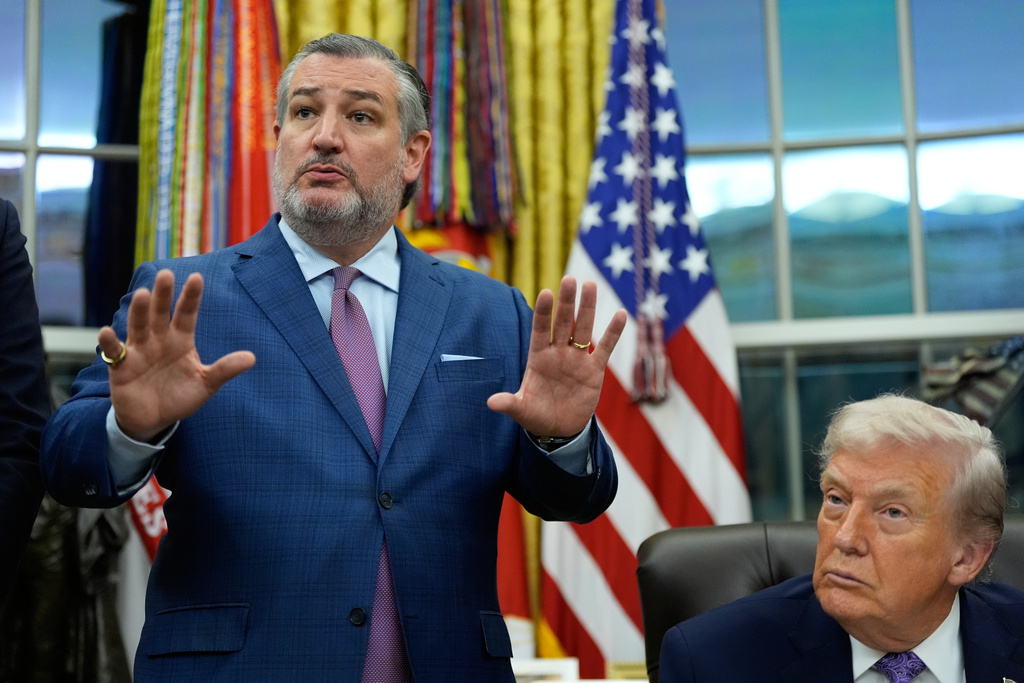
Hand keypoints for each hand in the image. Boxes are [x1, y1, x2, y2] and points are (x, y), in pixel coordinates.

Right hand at [98, 269, 255, 441]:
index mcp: (181, 340)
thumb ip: (225, 370)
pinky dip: (109, 343)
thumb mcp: (205, 384)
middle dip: (163, 295)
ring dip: (140, 311)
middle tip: (166, 274)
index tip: (197, 277)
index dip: (191, 297)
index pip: (187, 313)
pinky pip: (114, 352)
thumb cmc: (180, 397)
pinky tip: (108, 332)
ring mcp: (138, 350)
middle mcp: (159, 339)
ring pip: (139, 326)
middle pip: (160, 313)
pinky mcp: (121, 366)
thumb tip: (252, 358)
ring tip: (143, 295)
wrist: (154, 420)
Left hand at [487, 276, 626, 436]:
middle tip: (570, 278)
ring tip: (590, 284)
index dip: (543, 313)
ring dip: (587, 308)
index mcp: (538, 358)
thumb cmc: (536, 415)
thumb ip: (510, 404)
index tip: (545, 293)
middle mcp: (557, 353)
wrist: (558, 428)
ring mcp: (576, 360)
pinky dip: (613, 333)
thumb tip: (491, 403)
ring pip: (584, 329)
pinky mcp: (594, 371)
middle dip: (566, 302)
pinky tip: (621, 315)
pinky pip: (605, 349)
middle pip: (563, 323)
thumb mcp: (522, 410)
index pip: (540, 330)